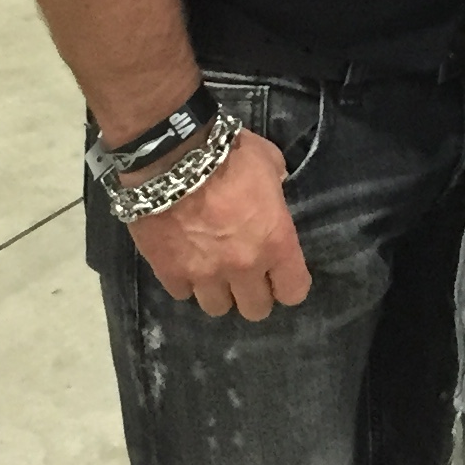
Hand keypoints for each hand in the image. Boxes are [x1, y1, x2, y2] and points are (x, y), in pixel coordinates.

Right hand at [128, 128, 312, 321]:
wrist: (172, 157)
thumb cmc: (228, 155)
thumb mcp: (269, 162)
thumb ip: (277, 183)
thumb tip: (274, 190)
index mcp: (276, 242)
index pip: (294, 291)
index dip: (287, 285)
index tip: (279, 274)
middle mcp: (244, 267)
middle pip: (255, 309)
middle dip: (252, 294)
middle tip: (243, 275)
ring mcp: (205, 274)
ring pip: (217, 307)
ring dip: (217, 291)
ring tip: (211, 271)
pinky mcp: (170, 272)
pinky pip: (182, 293)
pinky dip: (184, 281)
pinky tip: (183, 263)